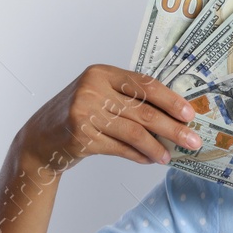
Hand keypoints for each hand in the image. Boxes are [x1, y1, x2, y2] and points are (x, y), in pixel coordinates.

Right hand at [18, 65, 202, 171]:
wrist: (40, 139)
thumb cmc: (79, 115)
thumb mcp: (99, 96)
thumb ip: (129, 99)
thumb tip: (174, 116)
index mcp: (101, 73)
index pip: (145, 84)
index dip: (171, 100)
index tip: (190, 114)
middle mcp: (92, 89)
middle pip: (144, 110)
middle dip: (173, 128)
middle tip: (193, 140)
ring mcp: (84, 113)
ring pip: (134, 132)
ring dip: (157, 147)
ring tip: (170, 157)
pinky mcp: (81, 137)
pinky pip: (120, 148)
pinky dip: (139, 156)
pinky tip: (150, 160)